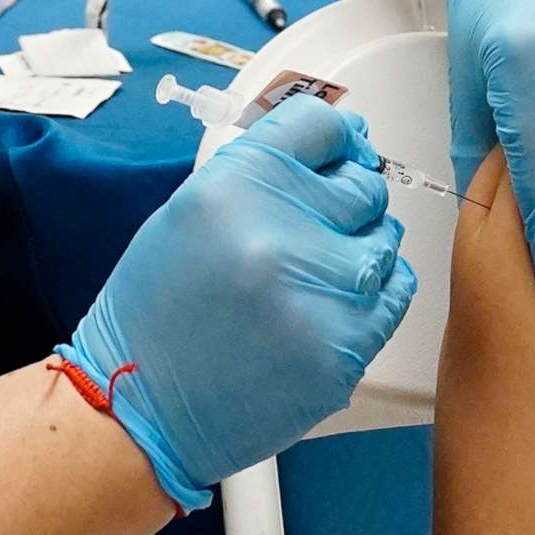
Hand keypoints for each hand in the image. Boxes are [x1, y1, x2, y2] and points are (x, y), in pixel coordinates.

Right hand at [57, 95, 416, 510]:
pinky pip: (394, 292)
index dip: (338, 137)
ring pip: (384, 239)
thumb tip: (335, 146)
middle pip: (362, 184)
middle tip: (315, 229)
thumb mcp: (189, 214)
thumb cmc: (157, 313)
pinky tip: (333, 303)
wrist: (140, 409)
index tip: (343, 150)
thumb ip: (262, 173)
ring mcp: (318, 293)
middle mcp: (279, 231)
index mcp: (234, 186)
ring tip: (313, 276)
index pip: (320, 125)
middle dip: (346, 201)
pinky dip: (374, 293)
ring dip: (360, 249)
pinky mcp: (345, 348)